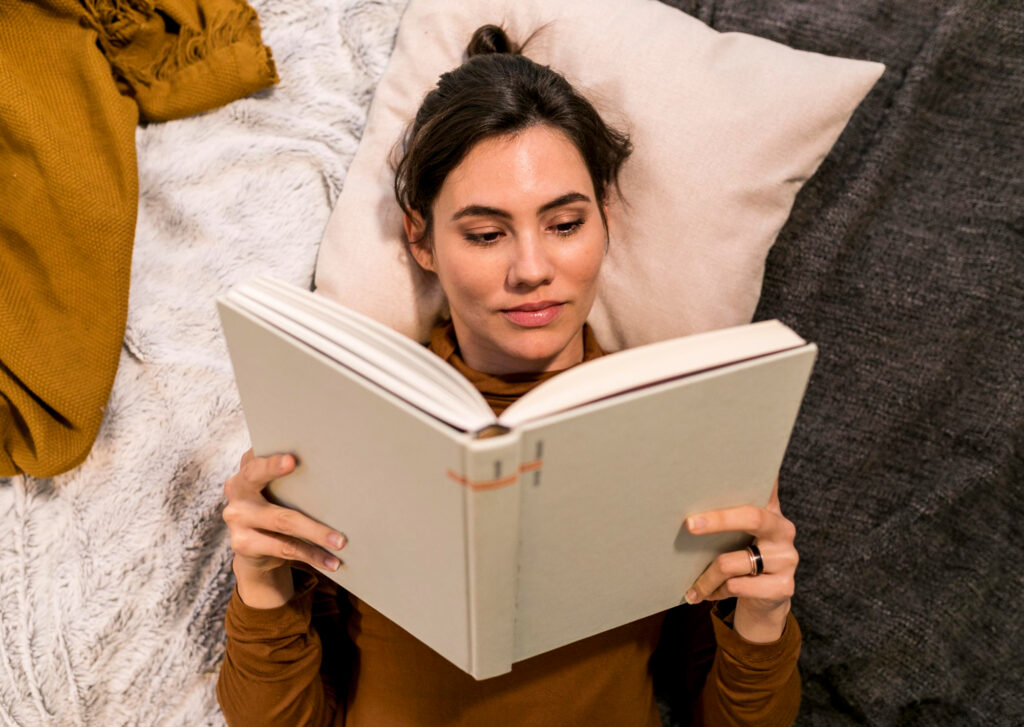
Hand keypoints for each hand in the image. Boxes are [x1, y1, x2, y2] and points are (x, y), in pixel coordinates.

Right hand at [222, 449, 345, 606]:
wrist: (255, 548)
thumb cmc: (279, 505)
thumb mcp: (280, 488)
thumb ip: (294, 477)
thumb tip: (338, 470)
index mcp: (248, 468)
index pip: (257, 457)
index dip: (271, 458)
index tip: (291, 459)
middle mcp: (237, 489)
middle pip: (257, 478)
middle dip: (277, 472)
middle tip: (298, 469)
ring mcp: (237, 518)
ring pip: (282, 521)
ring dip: (316, 532)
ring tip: (340, 541)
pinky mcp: (243, 544)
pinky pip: (284, 548)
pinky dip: (312, 555)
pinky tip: (331, 562)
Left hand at [683, 479, 796, 642]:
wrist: (767, 599)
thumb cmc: (744, 557)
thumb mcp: (739, 533)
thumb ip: (727, 512)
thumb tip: (685, 490)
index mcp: (771, 511)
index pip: (766, 485)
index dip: (752, 473)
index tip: (729, 463)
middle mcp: (784, 530)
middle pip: (751, 517)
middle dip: (717, 519)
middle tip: (689, 525)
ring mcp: (787, 559)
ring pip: (730, 562)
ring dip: (705, 577)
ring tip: (693, 586)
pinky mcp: (783, 587)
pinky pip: (735, 586)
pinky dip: (716, 591)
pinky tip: (711, 594)